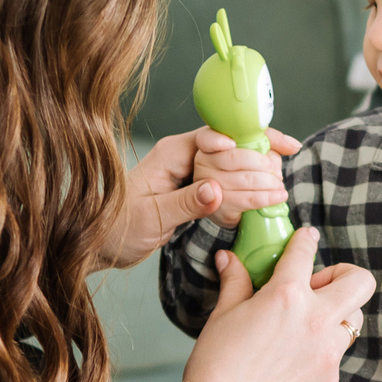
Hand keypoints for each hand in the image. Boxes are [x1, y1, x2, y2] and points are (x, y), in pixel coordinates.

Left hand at [101, 126, 299, 268]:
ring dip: (255, 175)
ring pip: (231, 166)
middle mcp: (183, 158)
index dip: (244, 141)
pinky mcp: (194, 191)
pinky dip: (246, 189)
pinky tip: (264, 194)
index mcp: (171, 154)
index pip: (213, 138)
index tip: (271, 151)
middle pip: (229, 149)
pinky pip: (226, 183)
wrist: (101, 243)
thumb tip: (217, 191)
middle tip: (281, 177)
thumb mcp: (151, 217)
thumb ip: (185, 203)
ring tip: (280, 187)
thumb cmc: (117, 227)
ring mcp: (190, 173)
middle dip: (257, 160)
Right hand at [154, 228, 375, 381]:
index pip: (305, 251)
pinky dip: (321, 352)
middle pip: (360, 282)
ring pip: (352, 322)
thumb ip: (236, 282)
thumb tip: (229, 258)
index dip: (305, 240)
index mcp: (286, 295)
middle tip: (320, 287)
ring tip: (305, 327)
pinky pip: (336, 357)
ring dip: (335, 316)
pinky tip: (294, 361)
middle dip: (345, 276)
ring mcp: (327, 353)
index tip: (307, 239)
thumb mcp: (223, 315)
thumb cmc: (215, 363)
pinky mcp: (329, 381)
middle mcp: (315, 320)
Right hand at [189, 127, 295, 227]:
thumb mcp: (257, 148)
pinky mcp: (218, 206)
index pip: (208, 139)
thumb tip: (294, 146)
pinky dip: (268, 197)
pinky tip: (278, 196)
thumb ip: (272, 141)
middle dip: (263, 164)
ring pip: (244, 180)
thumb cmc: (245, 168)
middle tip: (276, 171)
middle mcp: (204, 163)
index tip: (231, 144)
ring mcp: (209, 186)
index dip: (218, 141)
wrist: (233, 200)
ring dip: (269, 182)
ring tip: (280, 184)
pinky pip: (248, 200)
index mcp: (211, 144)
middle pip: (235, 159)